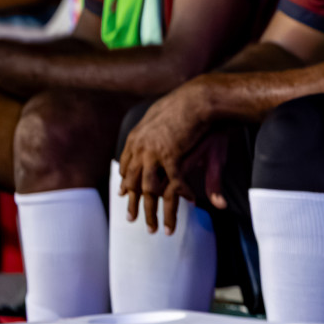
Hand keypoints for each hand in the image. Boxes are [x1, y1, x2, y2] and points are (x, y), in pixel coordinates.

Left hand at [117, 82, 216, 232]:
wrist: (199, 97)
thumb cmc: (190, 106)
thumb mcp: (177, 126)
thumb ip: (170, 140)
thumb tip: (173, 146)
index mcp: (138, 137)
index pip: (126, 164)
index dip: (125, 181)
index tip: (124, 194)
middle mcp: (141, 147)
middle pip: (133, 182)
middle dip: (134, 204)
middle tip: (133, 220)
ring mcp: (154, 153)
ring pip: (150, 190)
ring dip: (154, 211)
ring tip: (158, 227)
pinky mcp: (171, 156)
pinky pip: (175, 182)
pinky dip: (184, 194)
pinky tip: (192, 202)